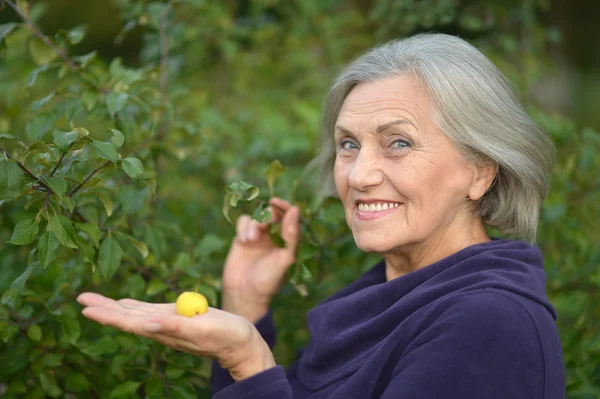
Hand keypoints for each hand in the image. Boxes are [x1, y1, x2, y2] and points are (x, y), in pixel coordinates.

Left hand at [77, 292, 275, 380]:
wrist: (241, 344)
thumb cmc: (226, 336)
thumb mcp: (202, 329)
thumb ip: (175, 327)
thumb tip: (148, 325)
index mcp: (165, 331)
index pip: (130, 323)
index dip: (108, 315)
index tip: (86, 308)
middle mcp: (162, 329)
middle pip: (127, 317)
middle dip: (104, 307)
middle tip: (81, 297)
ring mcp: (168, 323)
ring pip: (135, 313)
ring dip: (115, 306)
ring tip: (97, 300)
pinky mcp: (177, 318)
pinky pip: (149, 311)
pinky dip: (134, 306)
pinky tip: (128, 304)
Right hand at [222, 197, 299, 321]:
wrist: (244, 293)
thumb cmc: (269, 279)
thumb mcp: (285, 258)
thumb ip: (291, 235)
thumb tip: (295, 209)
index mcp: (287, 240)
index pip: (289, 216)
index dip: (284, 206)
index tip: (276, 202)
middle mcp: (273, 236)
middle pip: (271, 213)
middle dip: (267, 215)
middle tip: (264, 225)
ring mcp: (257, 237)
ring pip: (256, 217)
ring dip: (254, 224)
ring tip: (250, 240)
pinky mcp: (241, 239)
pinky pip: (243, 222)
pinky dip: (243, 227)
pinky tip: (243, 240)